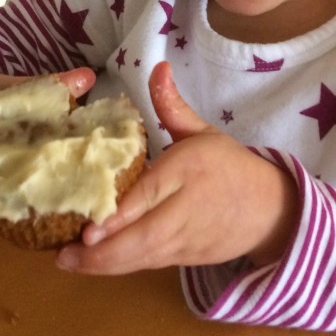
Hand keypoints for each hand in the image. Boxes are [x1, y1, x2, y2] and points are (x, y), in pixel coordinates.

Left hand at [57, 62, 298, 275]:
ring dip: (105, 265)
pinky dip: (120, 268)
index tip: (87, 227)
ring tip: (67, 262)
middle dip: (103, 252)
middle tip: (64, 253)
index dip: (119, 215)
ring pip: (143, 258)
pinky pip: (150, 265)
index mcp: (189, 170)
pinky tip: (92, 265)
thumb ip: (171, 106)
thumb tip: (157, 67)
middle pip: (143, 236)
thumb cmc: (230, 166)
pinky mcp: (185, 259)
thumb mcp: (203, 132)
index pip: (151, 195)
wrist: (272, 210)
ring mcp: (186, 239)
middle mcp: (186, 208)